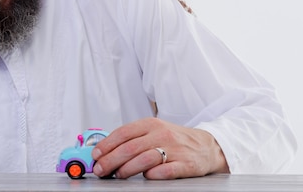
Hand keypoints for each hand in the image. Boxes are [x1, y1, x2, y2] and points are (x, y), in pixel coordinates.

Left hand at [91, 118, 228, 178]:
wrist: (206, 146)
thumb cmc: (174, 139)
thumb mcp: (153, 131)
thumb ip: (133, 138)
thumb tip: (106, 150)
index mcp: (150, 124)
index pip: (123, 133)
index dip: (106, 145)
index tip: (96, 155)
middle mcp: (161, 134)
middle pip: (130, 147)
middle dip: (111, 160)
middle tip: (100, 169)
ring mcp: (173, 149)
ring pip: (144, 159)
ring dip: (127, 169)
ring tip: (117, 175)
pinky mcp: (185, 164)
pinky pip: (165, 171)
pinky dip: (152, 175)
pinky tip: (145, 177)